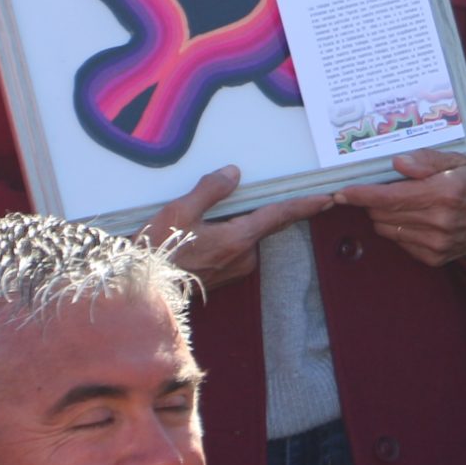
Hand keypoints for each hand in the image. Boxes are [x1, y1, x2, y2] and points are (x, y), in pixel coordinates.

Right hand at [144, 166, 331, 288]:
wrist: (138, 291)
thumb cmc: (156, 252)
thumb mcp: (178, 212)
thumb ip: (210, 190)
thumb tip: (234, 173)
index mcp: (237, 239)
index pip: (279, 216)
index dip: (304, 205)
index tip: (326, 198)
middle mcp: (243, 257)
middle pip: (260, 223)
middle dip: (252, 209)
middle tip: (225, 206)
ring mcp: (234, 269)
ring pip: (244, 236)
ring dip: (232, 224)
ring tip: (197, 225)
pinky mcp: (223, 277)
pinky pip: (232, 248)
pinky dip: (223, 237)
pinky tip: (197, 237)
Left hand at [334, 151, 465, 266]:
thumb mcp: (461, 162)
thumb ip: (427, 161)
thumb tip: (397, 162)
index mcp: (444, 192)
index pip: (389, 196)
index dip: (361, 195)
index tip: (342, 192)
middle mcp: (439, 221)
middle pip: (383, 214)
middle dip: (374, 202)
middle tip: (383, 189)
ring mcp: (436, 243)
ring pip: (387, 229)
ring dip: (385, 216)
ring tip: (404, 203)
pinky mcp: (434, 257)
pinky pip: (400, 242)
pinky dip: (400, 230)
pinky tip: (417, 219)